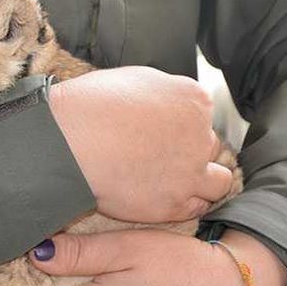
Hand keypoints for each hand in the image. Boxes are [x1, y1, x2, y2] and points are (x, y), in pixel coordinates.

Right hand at [48, 66, 231, 222]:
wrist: (69, 143)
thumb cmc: (89, 107)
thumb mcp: (133, 79)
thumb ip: (162, 92)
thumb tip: (163, 103)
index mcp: (191, 97)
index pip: (201, 113)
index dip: (180, 124)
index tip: (162, 132)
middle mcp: (200, 133)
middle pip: (207, 145)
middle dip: (189, 151)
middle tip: (160, 156)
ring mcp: (191, 170)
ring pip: (218, 180)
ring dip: (202, 180)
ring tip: (175, 182)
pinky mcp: (176, 202)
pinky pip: (198, 206)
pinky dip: (188, 203)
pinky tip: (169, 198)